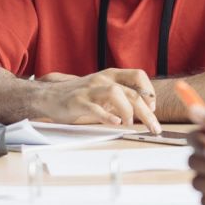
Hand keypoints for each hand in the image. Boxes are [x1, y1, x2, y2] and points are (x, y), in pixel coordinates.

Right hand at [36, 68, 160, 132]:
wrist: (49, 95)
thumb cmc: (80, 96)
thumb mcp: (103, 90)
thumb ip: (121, 96)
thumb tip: (144, 109)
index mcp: (112, 75)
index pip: (138, 76)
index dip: (149, 92)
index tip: (152, 108)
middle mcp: (103, 79)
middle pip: (132, 92)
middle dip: (147, 113)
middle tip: (154, 129)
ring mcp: (91, 90)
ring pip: (116, 94)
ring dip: (128, 111)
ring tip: (129, 124)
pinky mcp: (78, 102)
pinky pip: (95, 108)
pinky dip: (107, 116)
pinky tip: (115, 123)